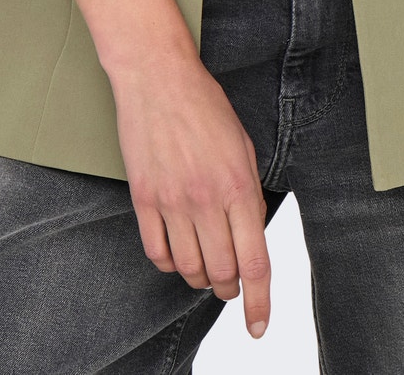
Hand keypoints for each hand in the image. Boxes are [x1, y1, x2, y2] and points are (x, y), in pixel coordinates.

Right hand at [111, 53, 272, 339]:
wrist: (158, 77)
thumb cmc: (204, 104)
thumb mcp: (243, 145)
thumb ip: (249, 193)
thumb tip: (250, 233)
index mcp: (238, 185)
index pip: (255, 261)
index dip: (260, 302)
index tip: (258, 326)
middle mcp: (206, 199)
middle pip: (221, 273)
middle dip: (229, 289)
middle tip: (230, 286)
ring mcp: (171, 200)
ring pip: (188, 268)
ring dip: (200, 279)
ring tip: (206, 269)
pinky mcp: (143, 198)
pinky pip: (157, 252)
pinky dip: (170, 264)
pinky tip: (178, 255)